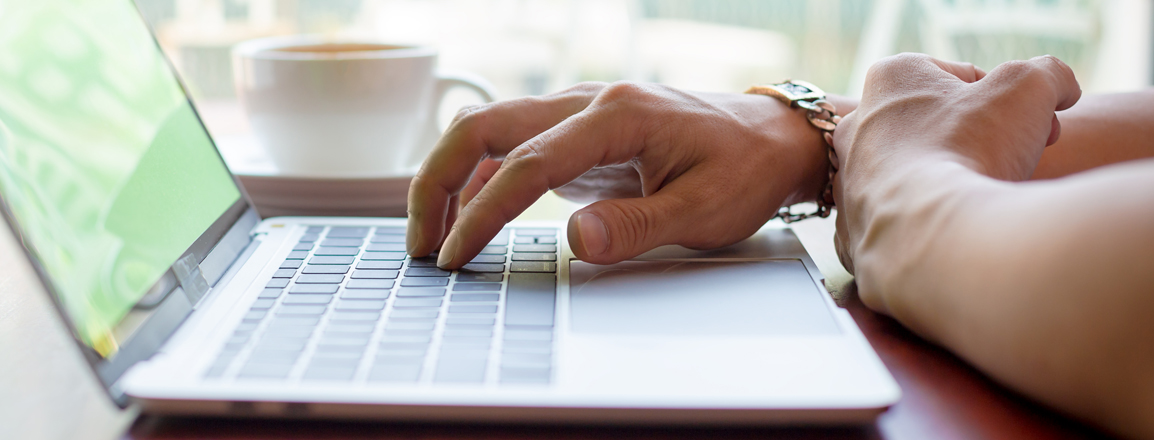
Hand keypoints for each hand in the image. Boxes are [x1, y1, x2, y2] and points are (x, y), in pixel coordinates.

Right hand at [406, 81, 834, 267]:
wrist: (773, 139)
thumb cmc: (744, 169)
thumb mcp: (704, 209)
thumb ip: (639, 225)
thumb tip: (575, 240)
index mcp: (616, 116)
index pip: (526, 163)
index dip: (483, 213)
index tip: (457, 256)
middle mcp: (587, 104)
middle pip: (483, 127)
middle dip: (437, 181)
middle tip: (423, 243)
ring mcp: (578, 115)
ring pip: (489, 131)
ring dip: (452, 178)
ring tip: (435, 238)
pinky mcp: (578, 134)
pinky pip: (512, 147)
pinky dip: (479, 179)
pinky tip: (470, 218)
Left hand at [831, 53, 1080, 283]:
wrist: (934, 239)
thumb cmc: (971, 150)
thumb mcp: (1029, 89)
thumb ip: (1048, 74)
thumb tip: (1061, 87)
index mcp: (890, 79)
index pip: (965, 80)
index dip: (1012, 102)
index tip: (1035, 127)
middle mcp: (857, 127)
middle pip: (941, 128)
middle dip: (989, 140)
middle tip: (1022, 160)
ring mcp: (848, 183)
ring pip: (922, 175)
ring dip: (960, 181)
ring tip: (989, 197)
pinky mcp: (852, 232)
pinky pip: (904, 222)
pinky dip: (933, 224)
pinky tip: (960, 230)